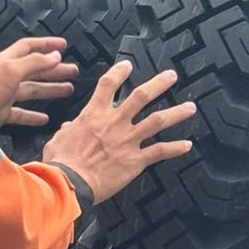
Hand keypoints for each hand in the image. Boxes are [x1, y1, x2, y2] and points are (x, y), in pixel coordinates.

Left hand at [0, 37, 77, 131]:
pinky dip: (33, 115)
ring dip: (49, 89)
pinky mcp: (0, 113)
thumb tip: (55, 55)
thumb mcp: (11, 71)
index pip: (30, 47)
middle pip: (35, 69)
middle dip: (54, 69)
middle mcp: (6, 76)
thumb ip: (34, 63)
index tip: (64, 45)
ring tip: (67, 90)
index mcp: (8, 62)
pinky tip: (45, 118)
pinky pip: (21, 112)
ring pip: (31, 90)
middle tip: (72, 71)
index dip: (47, 45)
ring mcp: (3, 95)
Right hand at [42, 61, 194, 204]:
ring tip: (191, 107)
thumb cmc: (60, 163)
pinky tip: (187, 145)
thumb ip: (68, 130)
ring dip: (176, 113)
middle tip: (172, 76)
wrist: (68, 183)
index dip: (119, 72)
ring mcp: (127, 140)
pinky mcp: (135, 160)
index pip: (108, 85)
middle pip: (141, 96)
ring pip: (157, 120)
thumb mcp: (58, 140)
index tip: (128, 65)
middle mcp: (114, 122)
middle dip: (159, 84)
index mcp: (93, 115)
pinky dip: (175, 148)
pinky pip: (160, 151)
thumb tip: (70, 127)